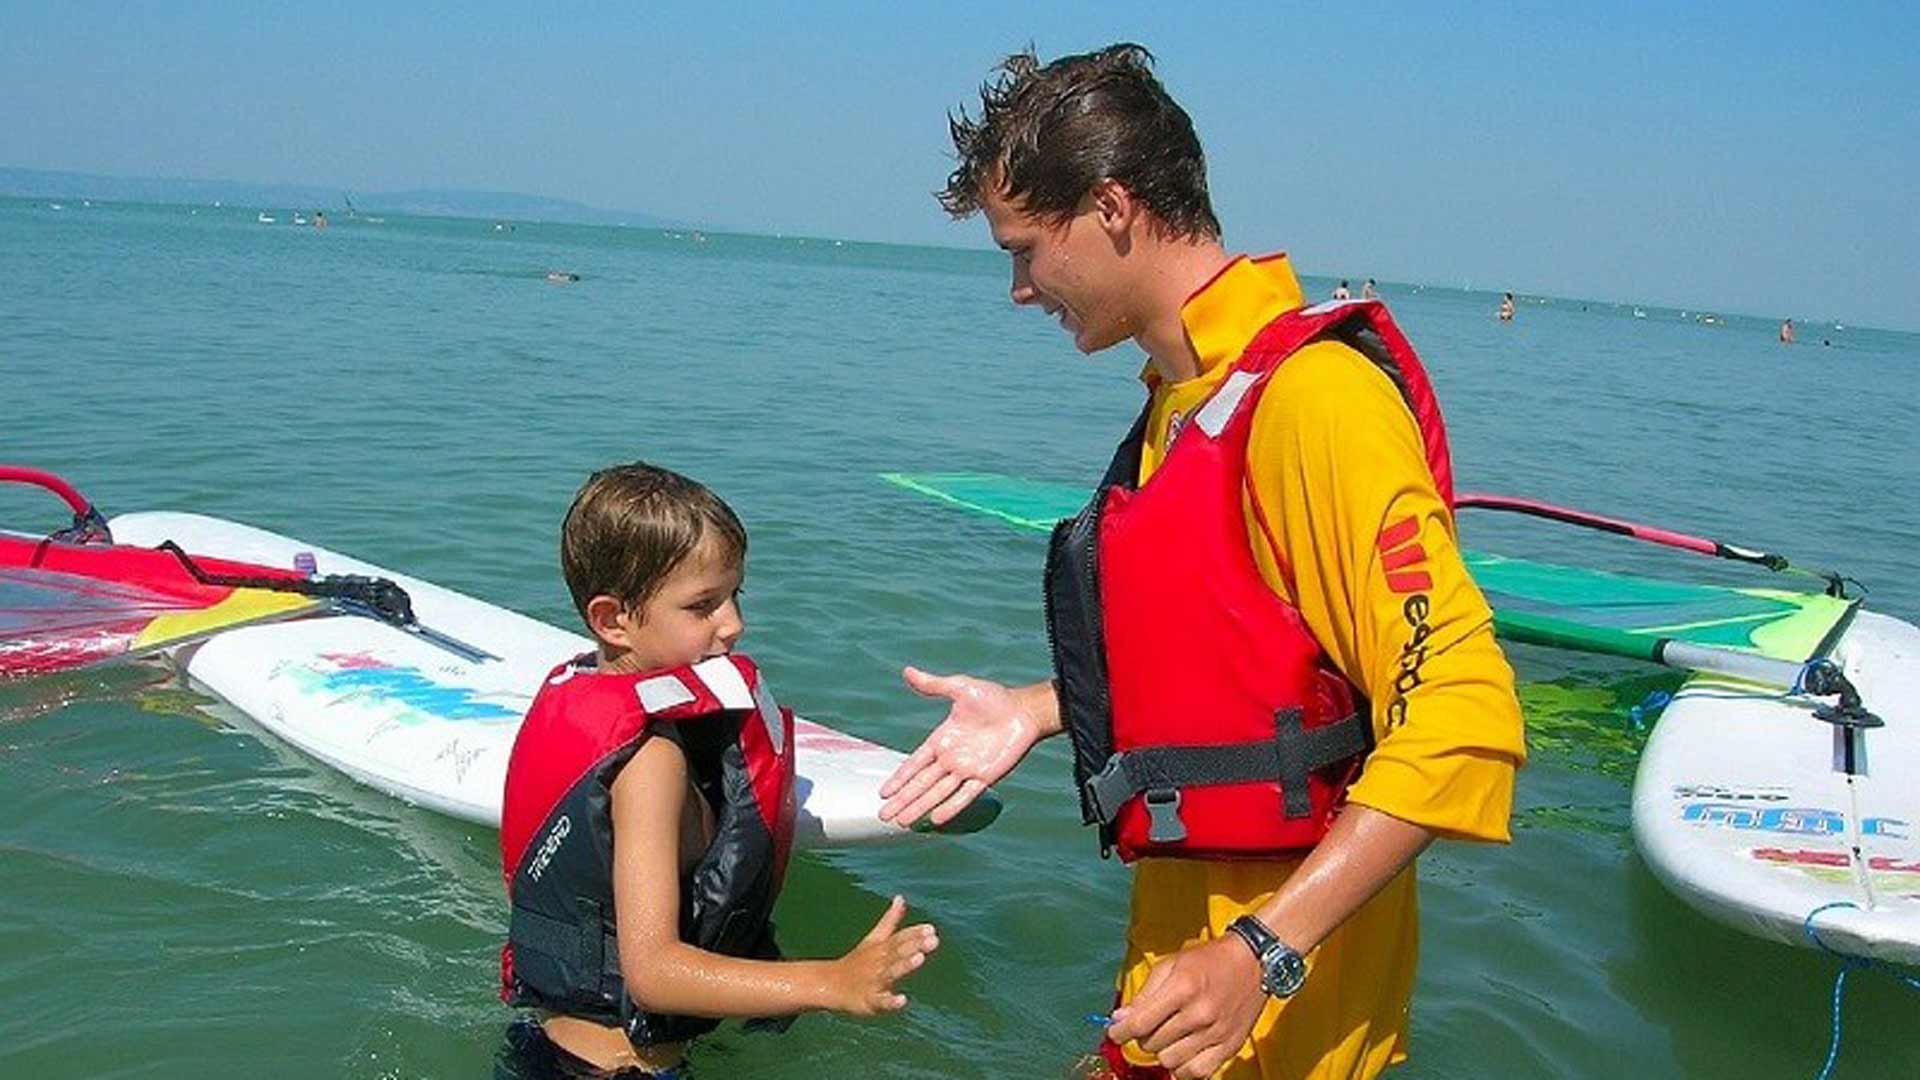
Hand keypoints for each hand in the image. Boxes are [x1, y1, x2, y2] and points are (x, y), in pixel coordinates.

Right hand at [828, 895, 938, 1015]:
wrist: (832, 985)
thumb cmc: (859, 961)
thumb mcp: (874, 938)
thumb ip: (890, 919)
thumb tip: (901, 897)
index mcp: (882, 947)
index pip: (900, 938)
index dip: (915, 933)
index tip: (931, 928)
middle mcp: (879, 962)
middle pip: (898, 952)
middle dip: (915, 945)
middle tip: (933, 940)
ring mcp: (874, 981)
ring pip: (891, 973)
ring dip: (905, 965)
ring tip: (920, 958)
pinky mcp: (870, 1000)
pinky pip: (881, 1002)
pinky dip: (891, 1002)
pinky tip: (903, 1000)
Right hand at [878, 666, 1042, 826]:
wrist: (1024, 711)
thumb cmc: (994, 698)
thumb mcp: (960, 688)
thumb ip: (934, 685)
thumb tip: (907, 671)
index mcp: (942, 739)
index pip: (914, 763)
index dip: (899, 778)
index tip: (883, 792)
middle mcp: (951, 758)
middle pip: (921, 783)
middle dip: (902, 799)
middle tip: (883, 816)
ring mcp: (967, 769)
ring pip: (938, 793)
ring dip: (920, 807)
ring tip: (902, 823)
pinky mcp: (985, 777)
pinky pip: (965, 795)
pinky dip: (951, 807)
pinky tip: (935, 820)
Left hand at [1107, 935, 1269, 1078]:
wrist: (1252, 962)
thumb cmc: (1207, 961)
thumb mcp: (1171, 965)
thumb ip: (1144, 994)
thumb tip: (1119, 1019)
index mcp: (1182, 988)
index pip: (1140, 1023)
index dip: (1119, 1032)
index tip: (1115, 1032)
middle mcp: (1200, 1013)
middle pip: (1152, 1044)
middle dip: (1143, 1036)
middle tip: (1150, 1024)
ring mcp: (1216, 1033)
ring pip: (1170, 1061)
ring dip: (1163, 1051)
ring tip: (1169, 1036)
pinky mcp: (1230, 1047)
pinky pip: (1196, 1073)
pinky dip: (1184, 1068)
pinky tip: (1182, 1052)